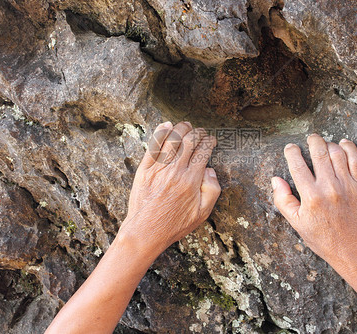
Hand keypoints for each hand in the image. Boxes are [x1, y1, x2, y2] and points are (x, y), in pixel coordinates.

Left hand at [119, 121, 220, 255]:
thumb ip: (212, 190)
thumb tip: (210, 170)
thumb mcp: (202, 214)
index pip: (203, 152)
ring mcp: (158, 169)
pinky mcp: (144, 170)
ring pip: (172, 140)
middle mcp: (175, 171)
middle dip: (198, 132)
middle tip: (200, 131)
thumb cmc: (175, 225)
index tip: (211, 140)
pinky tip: (166, 125)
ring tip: (186, 125)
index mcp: (191, 181)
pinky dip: (160, 133)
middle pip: (189, 142)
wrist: (146, 232)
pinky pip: (152, 146)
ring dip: (181, 128)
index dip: (209, 142)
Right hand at [271, 134, 356, 272]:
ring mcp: (347, 185)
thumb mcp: (297, 223)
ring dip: (329, 144)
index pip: (298, 165)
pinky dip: (349, 148)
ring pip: (337, 153)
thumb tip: (275, 180)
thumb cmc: (323, 238)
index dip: (292, 151)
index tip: (291, 148)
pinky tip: (342, 144)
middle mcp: (329, 188)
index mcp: (311, 197)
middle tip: (310, 138)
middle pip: (319, 153)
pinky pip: (355, 159)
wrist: (354, 249)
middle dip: (313, 141)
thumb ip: (283, 200)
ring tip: (324, 144)